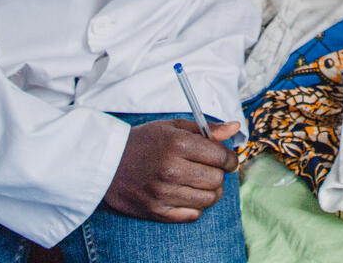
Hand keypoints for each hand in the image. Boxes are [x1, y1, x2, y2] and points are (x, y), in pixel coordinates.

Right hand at [103, 119, 240, 221]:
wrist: (107, 163)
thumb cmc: (144, 142)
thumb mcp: (173, 127)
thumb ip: (206, 129)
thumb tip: (236, 128)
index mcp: (177, 144)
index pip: (221, 157)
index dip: (229, 158)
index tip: (227, 159)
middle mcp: (171, 170)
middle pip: (217, 180)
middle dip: (220, 174)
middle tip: (211, 169)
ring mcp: (163, 193)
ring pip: (208, 199)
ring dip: (211, 191)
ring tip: (201, 182)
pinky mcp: (157, 211)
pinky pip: (192, 215)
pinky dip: (196, 206)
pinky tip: (188, 194)